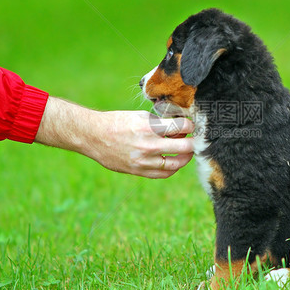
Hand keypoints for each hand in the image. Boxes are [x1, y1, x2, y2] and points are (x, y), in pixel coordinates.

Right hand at [34, 97, 193, 177]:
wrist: (93, 136)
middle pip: (184, 147)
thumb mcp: (140, 115)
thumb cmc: (117, 121)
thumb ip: (160, 123)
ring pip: (176, 164)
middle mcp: (148, 146)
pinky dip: (172, 168)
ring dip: (185, 157)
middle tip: (196, 139)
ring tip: (186, 151)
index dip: (190, 125)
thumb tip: (180, 128)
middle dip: (193, 143)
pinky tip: (174, 161)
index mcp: (149, 127)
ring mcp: (143, 161)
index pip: (181, 127)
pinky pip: (163, 174)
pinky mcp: (138, 171)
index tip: (192, 125)